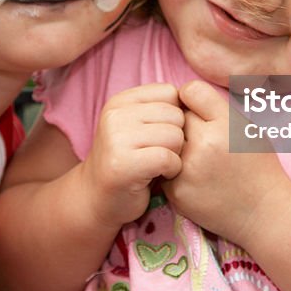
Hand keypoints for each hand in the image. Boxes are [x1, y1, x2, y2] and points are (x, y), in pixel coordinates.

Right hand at [80, 83, 184, 228]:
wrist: (96, 198)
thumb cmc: (128, 161)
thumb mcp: (136, 126)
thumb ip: (158, 110)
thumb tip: (193, 99)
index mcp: (120, 101)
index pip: (169, 92)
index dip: (175, 115)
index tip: (162, 134)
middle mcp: (115, 115)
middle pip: (176, 115)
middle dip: (177, 136)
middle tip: (162, 152)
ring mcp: (116, 139)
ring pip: (175, 136)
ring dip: (176, 154)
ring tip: (160, 164)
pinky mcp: (123, 164)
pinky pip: (168, 158)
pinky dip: (172, 170)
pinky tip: (161, 175)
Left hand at [162, 80, 286, 244]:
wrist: (263, 212)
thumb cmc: (258, 166)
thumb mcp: (247, 128)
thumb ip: (216, 109)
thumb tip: (183, 95)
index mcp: (225, 124)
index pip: (190, 91)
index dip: (192, 98)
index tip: (197, 110)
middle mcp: (204, 144)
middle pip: (175, 117)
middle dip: (183, 123)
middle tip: (197, 136)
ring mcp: (187, 170)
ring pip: (165, 142)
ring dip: (175, 146)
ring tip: (197, 158)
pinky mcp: (176, 192)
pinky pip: (163, 167)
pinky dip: (173, 170)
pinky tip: (194, 178)